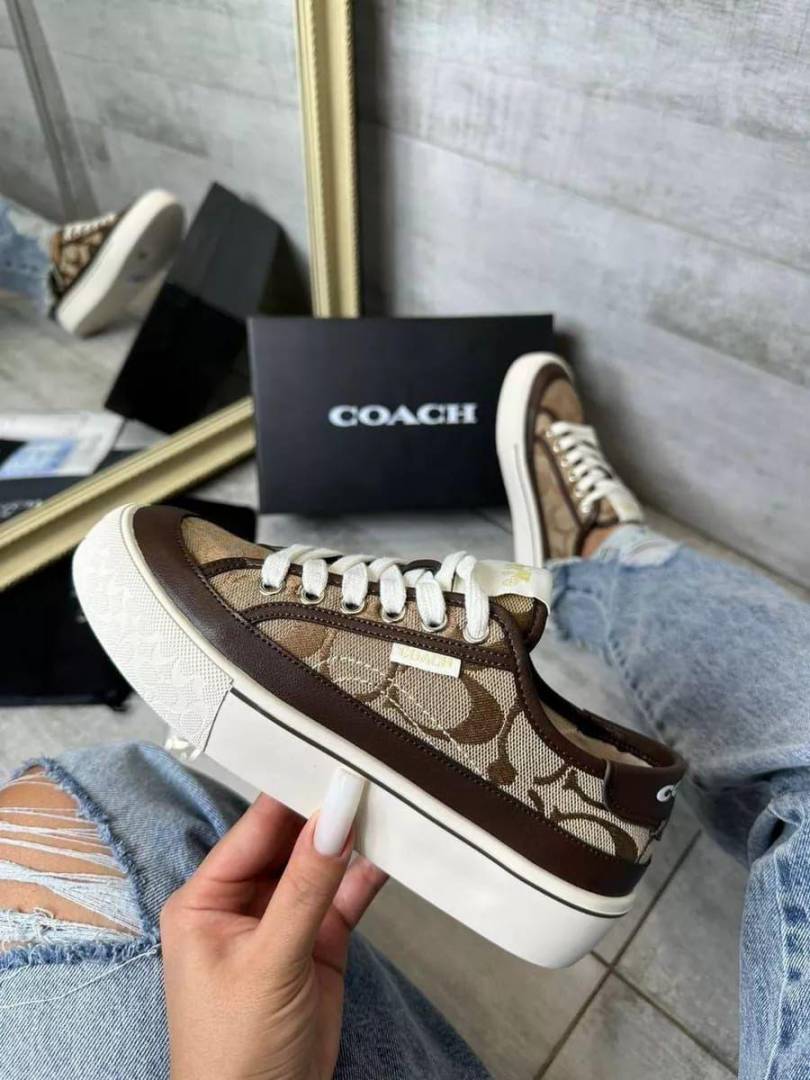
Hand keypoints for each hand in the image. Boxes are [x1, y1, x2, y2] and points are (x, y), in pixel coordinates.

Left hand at [161, 769, 386, 1079]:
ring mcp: (284, 922)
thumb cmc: (234, 1052)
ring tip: (390, 800)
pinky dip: (368, 875)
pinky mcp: (319, 943)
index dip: (291, 794)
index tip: (330, 757)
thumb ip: (307, 886)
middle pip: (290, 840)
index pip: (253, 829)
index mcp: (206, 899)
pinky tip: (393, 850)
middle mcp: (243, 902)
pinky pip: (345, 896)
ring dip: (352, 840)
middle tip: (369, 772)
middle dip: (326, 812)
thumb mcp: (269, 962)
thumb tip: (336, 816)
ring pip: (322, 865)